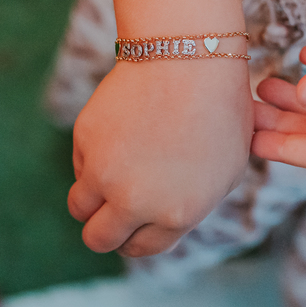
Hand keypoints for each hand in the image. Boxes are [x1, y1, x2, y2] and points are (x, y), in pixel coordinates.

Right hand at [68, 58, 252, 256]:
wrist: (190, 58)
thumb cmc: (218, 110)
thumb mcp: (225, 168)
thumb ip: (193, 204)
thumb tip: (167, 223)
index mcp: (177, 215)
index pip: (142, 248)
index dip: (137, 239)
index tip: (135, 227)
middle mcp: (136, 202)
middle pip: (99, 239)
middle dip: (105, 232)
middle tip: (112, 215)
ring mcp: (105, 173)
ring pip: (80, 209)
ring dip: (91, 202)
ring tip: (108, 181)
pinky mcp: (85, 142)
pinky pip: (80, 167)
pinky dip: (91, 162)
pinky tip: (117, 138)